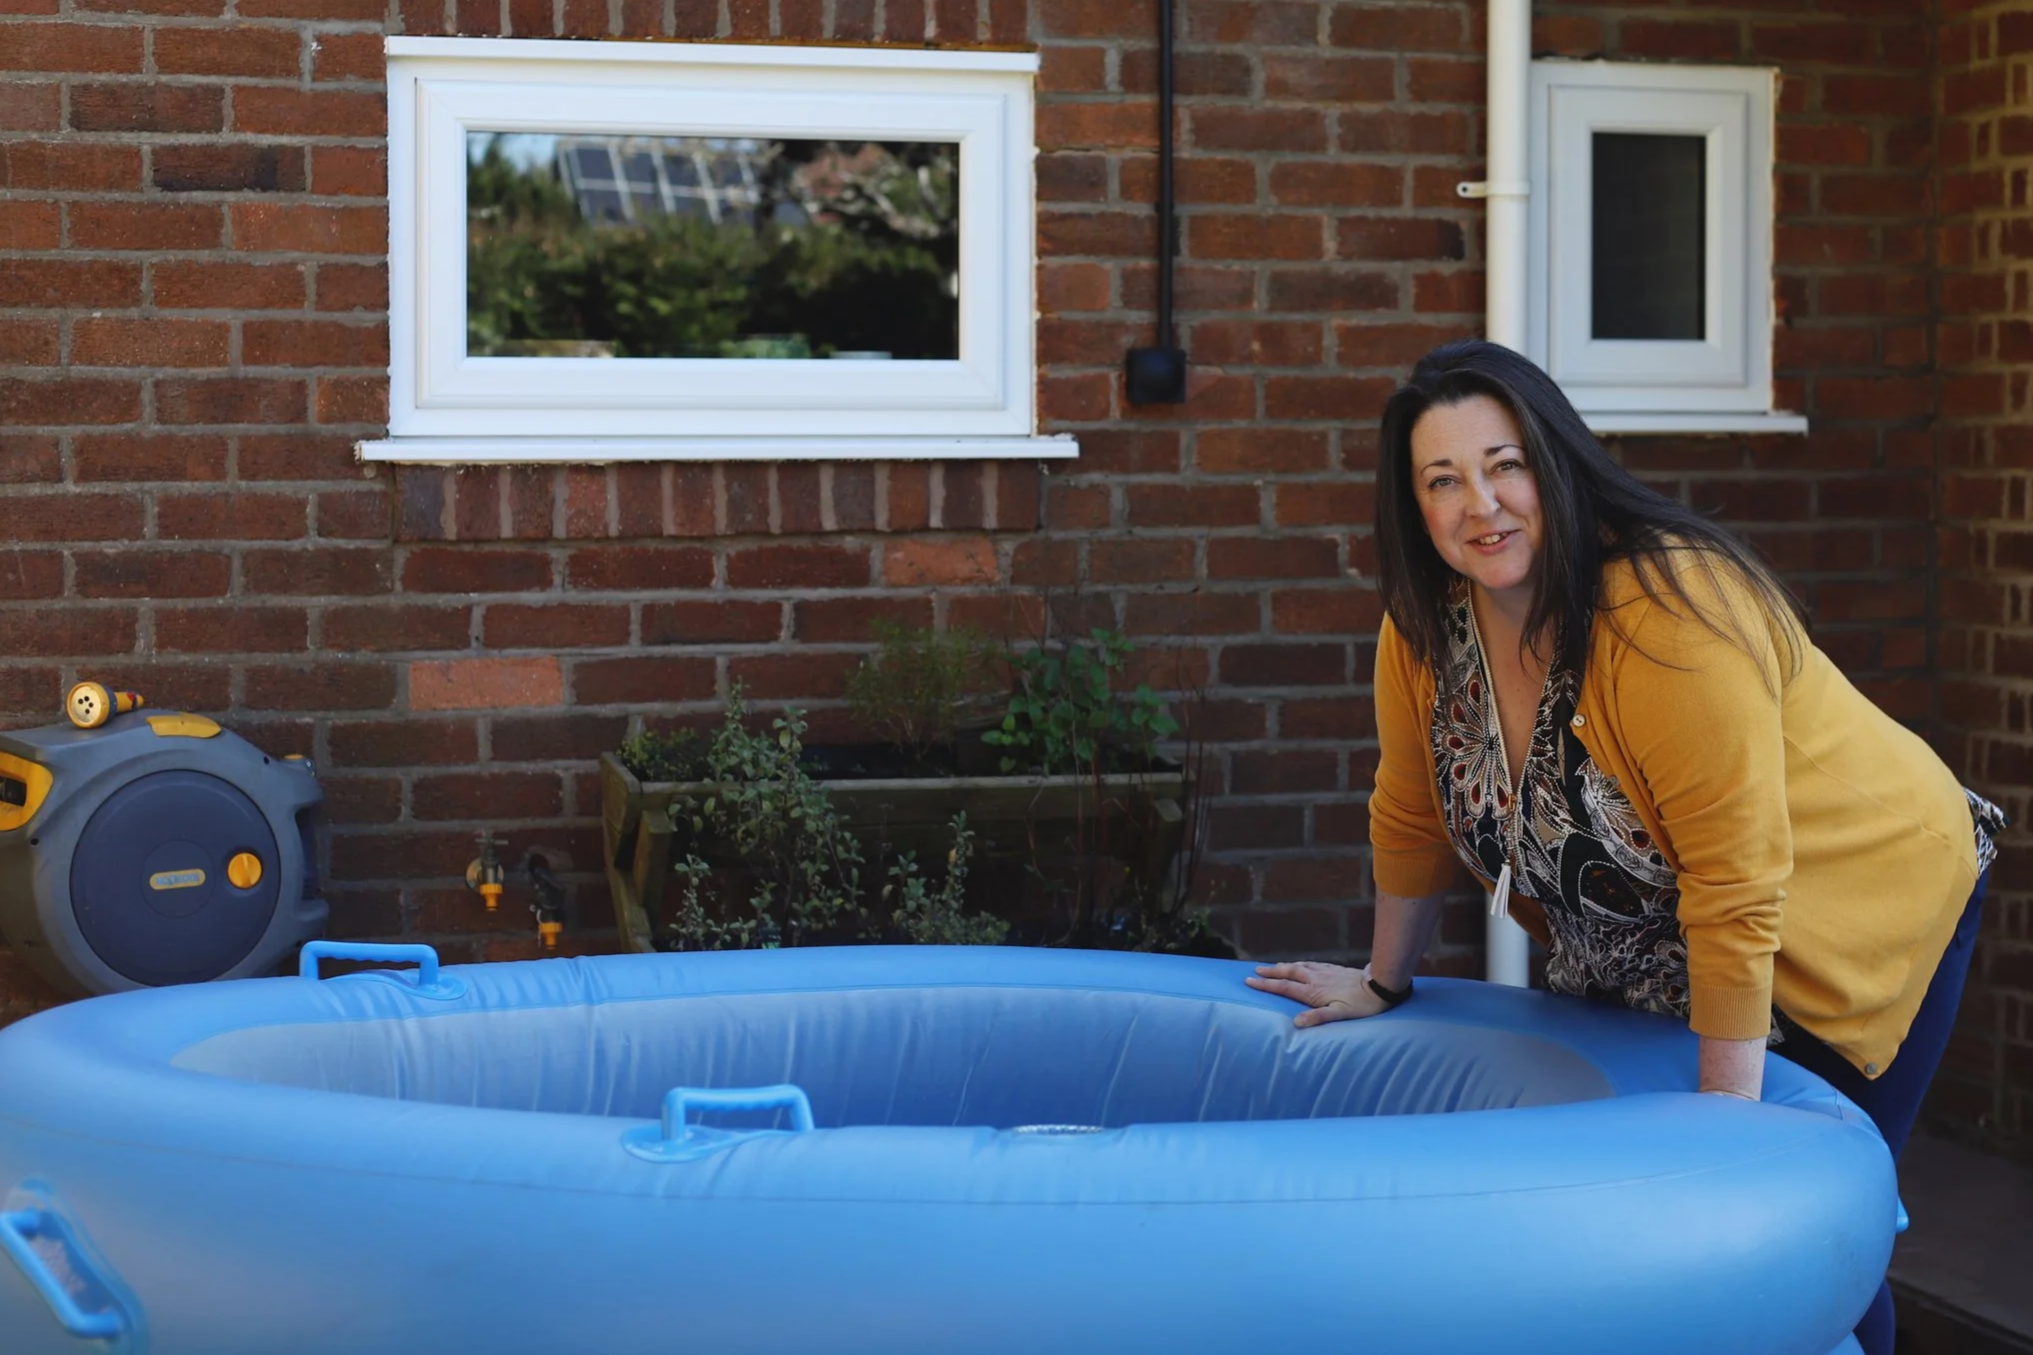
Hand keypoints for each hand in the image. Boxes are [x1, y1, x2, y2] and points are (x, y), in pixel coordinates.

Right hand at [1245, 962, 1390, 1027]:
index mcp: (1313, 991)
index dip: (1266, 985)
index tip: (1249, 981)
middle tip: (1255, 971)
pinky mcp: (1333, 968)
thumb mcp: (1340, 1014)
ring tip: (1273, 967)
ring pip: (1298, 966)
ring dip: (1283, 967)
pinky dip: (1300, 964)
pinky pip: (1311, 964)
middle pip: (1288, 973)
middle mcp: (1315, 978)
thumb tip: (1296, 1022)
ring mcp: (1324, 972)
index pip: (1284, 987)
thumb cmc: (1362, 1005)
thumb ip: (1318, 1017)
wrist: (1379, 985)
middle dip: (1270, 972)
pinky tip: (1300, 965)